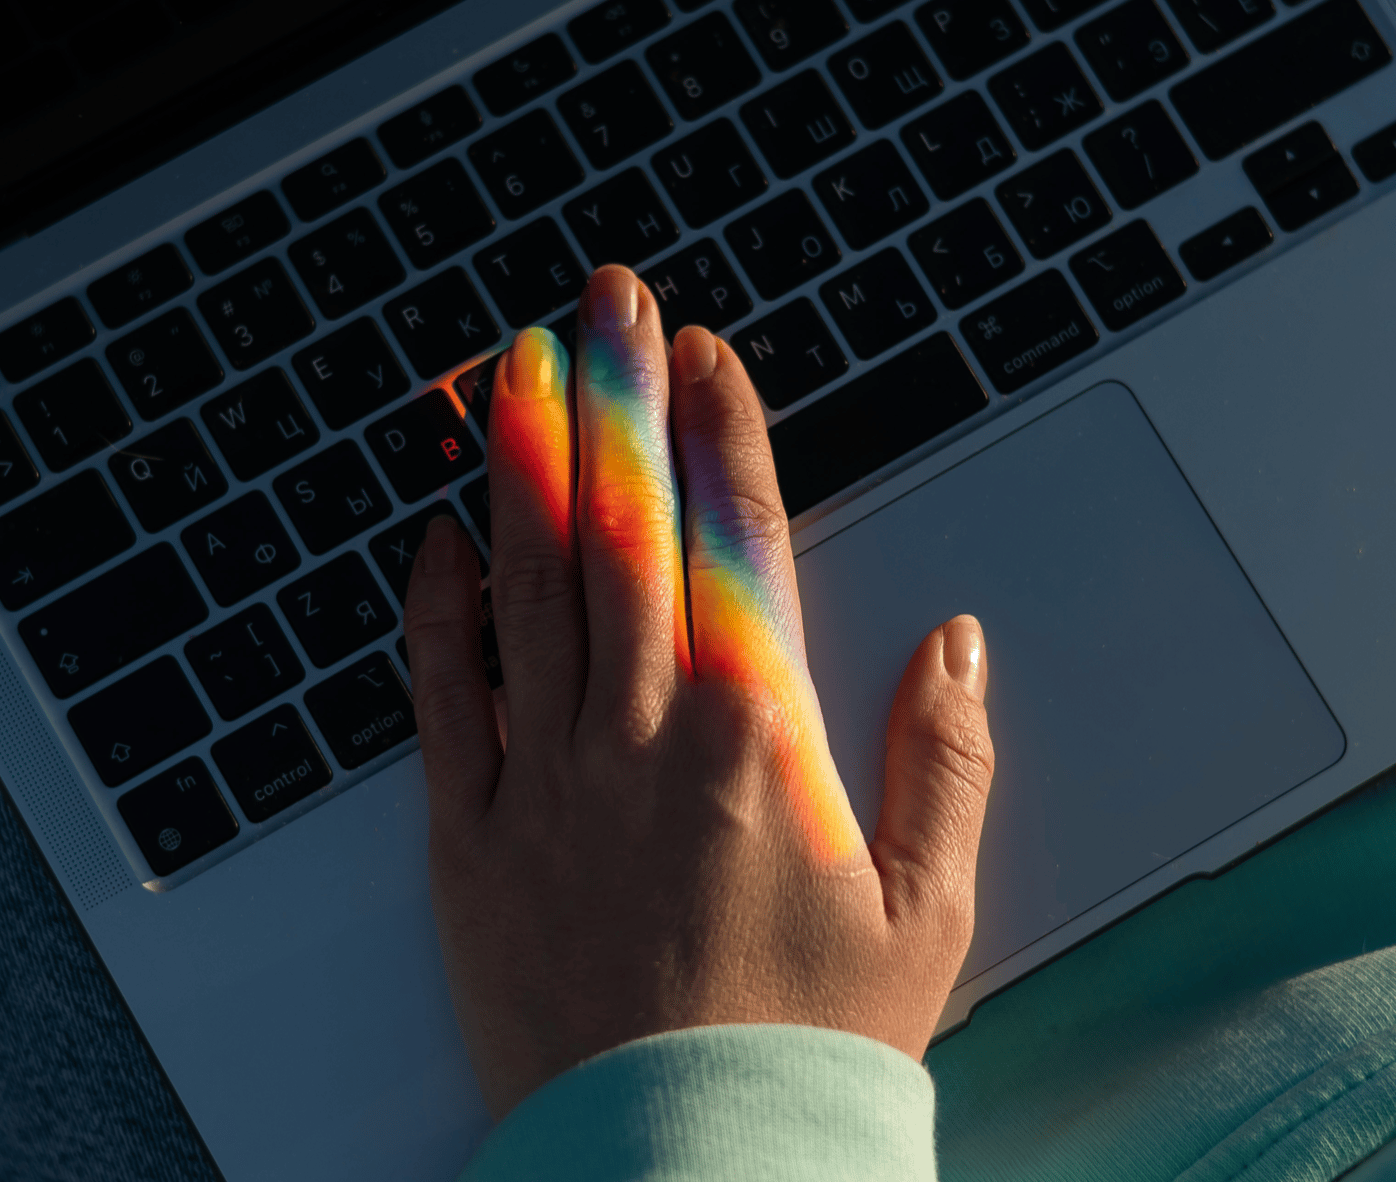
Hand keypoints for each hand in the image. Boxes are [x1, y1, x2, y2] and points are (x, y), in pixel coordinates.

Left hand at [403, 265, 996, 1118]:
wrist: (687, 1164)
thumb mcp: (927, 910)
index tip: (703, 349)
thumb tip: (960, 642)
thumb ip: (947, 762)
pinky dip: (436, 612)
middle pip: (625, 529)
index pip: (739, 540)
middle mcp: (644, 735)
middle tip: (602, 298)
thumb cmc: (810, 1047)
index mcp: (759, 738)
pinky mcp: (470, 840)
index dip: (720, 429)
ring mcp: (547, 780)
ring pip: (528, 585)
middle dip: (615, 396)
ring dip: (522, 464)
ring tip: (514, 368)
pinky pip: (442, 699)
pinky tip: (435, 539)